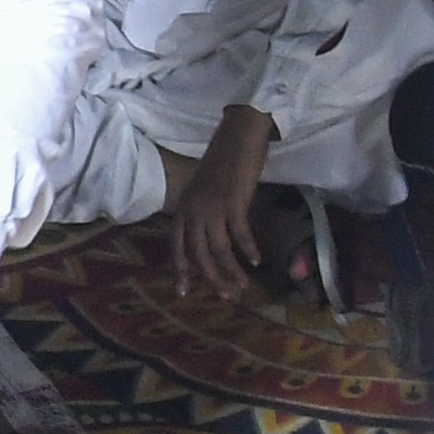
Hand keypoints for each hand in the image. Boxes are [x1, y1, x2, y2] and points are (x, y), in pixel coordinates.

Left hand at [168, 112, 275, 298]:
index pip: (176, 245)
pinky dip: (248, 249)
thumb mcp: (203, 191)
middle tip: (226, 296)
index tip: (183, 291)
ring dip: (231, 271)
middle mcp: (193, 210)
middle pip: (197, 253)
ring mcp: (212, 207)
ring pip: (218, 250)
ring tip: (243, 286)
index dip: (180, 269)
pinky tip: (256, 260)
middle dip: (211, 278)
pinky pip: (240, 235)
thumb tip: (208, 242)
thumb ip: (202, 214)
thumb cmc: (223, 163)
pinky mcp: (233, 203)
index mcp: (183, 207)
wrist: (238, 137)